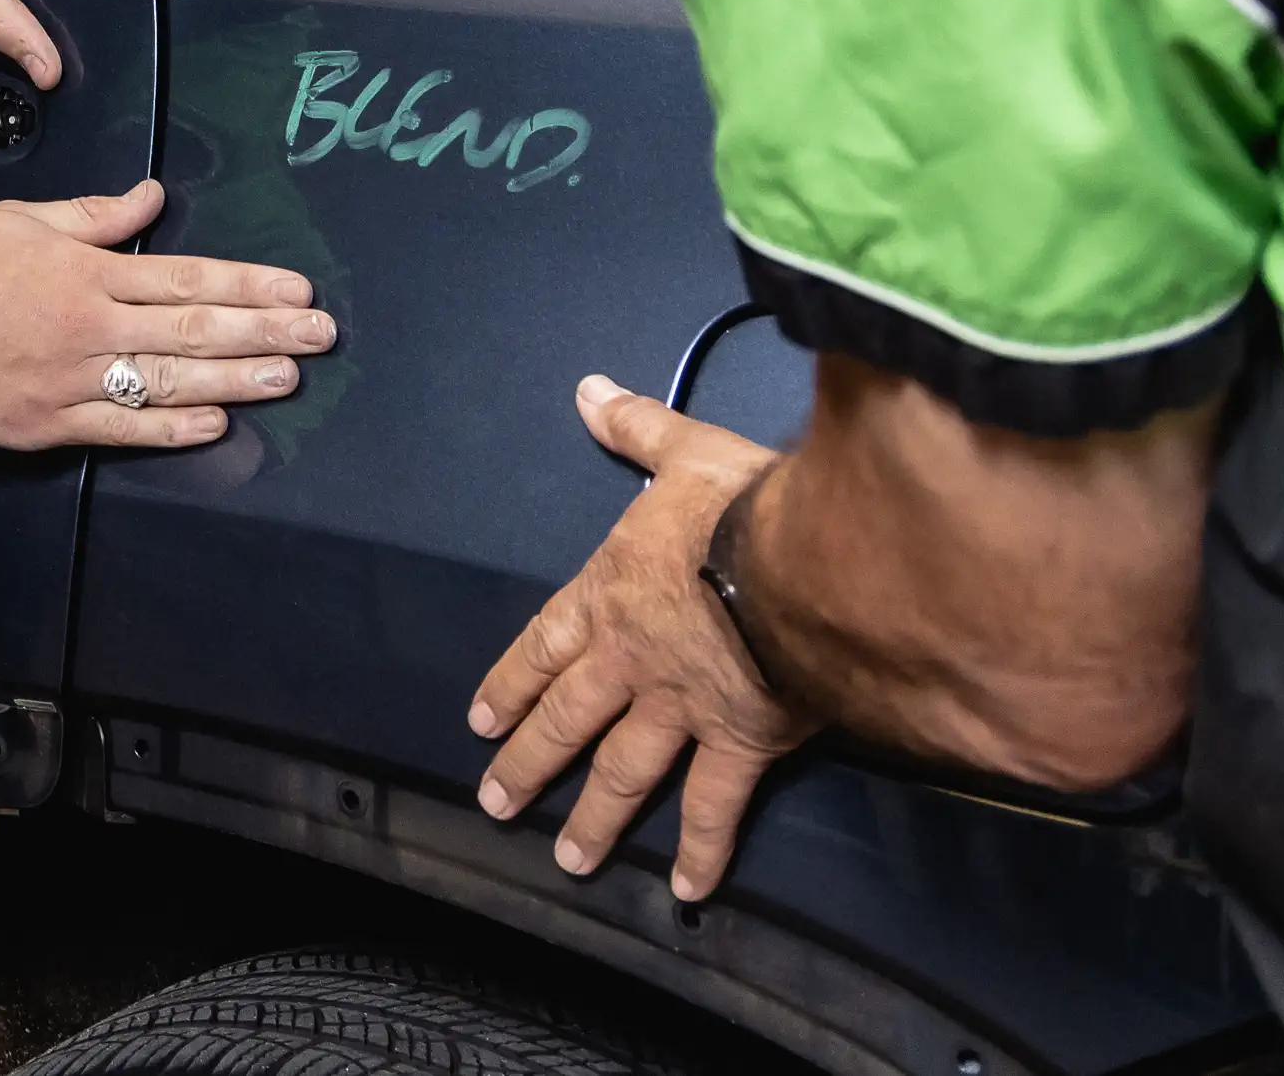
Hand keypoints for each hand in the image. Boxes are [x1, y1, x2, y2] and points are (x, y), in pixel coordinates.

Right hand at [0, 177, 335, 451]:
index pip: (185, 277)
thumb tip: (151, 198)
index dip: (247, 285)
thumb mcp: (19, 219)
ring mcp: (71, 380)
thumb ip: (91, 216)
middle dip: (264, 331)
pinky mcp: (49, 424)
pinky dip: (170, 428)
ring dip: (235, 381)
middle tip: (320, 335)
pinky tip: (214, 425)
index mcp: (86, 272)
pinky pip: (121, 427)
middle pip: (193, 331)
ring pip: (169, 382)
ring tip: (287, 377)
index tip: (295, 289)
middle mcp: (90, 326)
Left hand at [468, 376, 804, 899]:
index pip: (544, 644)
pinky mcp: (740, 742)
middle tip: (495, 805)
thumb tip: (590, 391)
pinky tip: (689, 892)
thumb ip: (636, 428)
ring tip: (568, 859)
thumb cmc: (742, 506)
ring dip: (595, 819)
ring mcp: (681, 709)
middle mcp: (632, 660)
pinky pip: (716, 807)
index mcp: (611, 593)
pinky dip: (703, 851)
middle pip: (568, 719)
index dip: (512, 681)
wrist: (801, 567)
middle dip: (529, 762)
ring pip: (625, 773)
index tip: (481, 720)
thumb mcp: (683, 452)